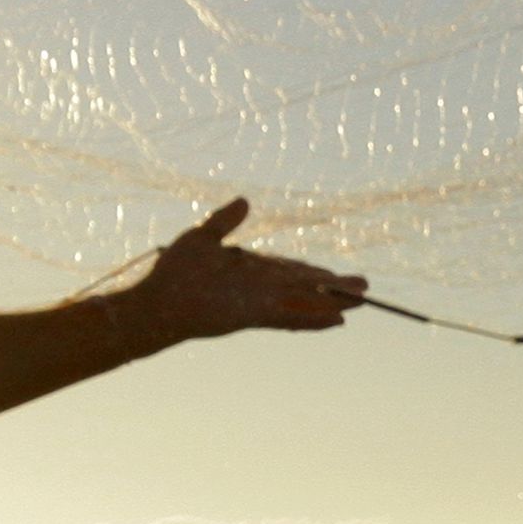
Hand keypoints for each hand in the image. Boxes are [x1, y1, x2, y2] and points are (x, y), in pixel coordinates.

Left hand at [135, 199, 367, 341]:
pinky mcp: (253, 315)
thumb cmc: (174, 271)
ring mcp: (259, 302)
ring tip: (360, 304)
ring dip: (332, 303)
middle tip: (364, 289)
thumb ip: (224, 221)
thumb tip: (244, 201)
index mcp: (250, 269)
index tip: (336, 276)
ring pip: (305, 301)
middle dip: (334, 287)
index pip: (289, 270)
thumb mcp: (201, 237)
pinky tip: (337, 322)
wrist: (158, 300)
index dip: (314, 274)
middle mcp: (259, 287)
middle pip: (305, 286)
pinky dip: (314, 320)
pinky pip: (291, 318)